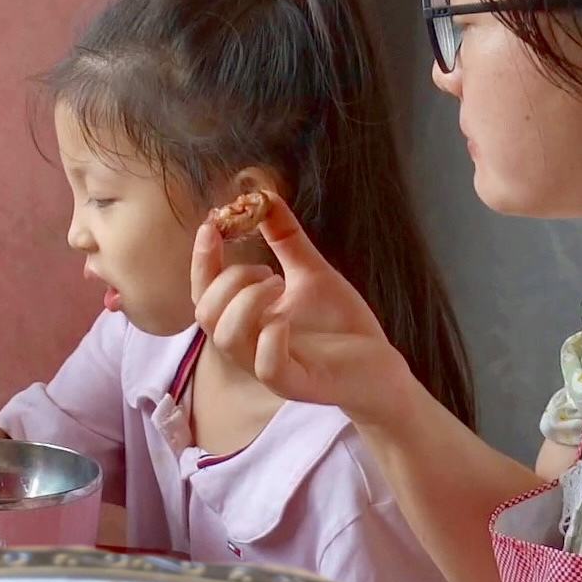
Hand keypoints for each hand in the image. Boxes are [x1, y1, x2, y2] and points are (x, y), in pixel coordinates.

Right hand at [191, 192, 418, 421]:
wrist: (379, 367)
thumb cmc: (341, 325)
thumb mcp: (311, 272)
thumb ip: (285, 239)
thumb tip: (265, 197)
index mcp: (246, 321)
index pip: (204, 293)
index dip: (201, 260)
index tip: (212, 224)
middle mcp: (248, 346)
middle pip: (206, 315)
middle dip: (228, 280)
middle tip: (267, 269)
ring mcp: (268, 369)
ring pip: (228, 339)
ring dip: (247, 302)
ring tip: (279, 283)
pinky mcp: (296, 385)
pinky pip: (268, 367)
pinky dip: (272, 338)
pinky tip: (286, 318)